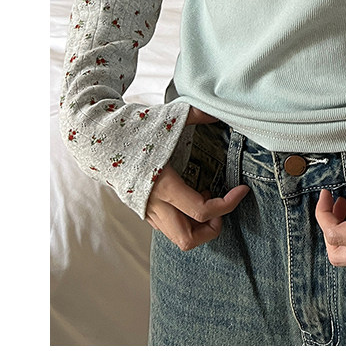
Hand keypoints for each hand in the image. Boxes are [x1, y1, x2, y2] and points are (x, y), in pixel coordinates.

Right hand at [145, 107, 248, 250]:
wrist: (99, 140)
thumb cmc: (135, 128)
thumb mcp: (170, 117)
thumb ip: (199, 114)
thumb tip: (220, 110)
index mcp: (164, 185)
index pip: (202, 211)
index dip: (228, 205)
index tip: (242, 190)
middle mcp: (154, 205)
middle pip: (189, 240)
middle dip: (212, 229)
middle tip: (221, 204)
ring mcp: (146, 211)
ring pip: (178, 237)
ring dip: (198, 225)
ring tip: (205, 197)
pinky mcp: (142, 211)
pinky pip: (170, 226)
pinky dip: (186, 218)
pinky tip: (190, 194)